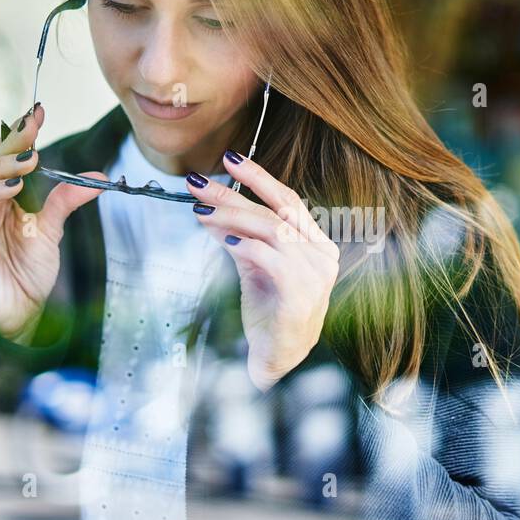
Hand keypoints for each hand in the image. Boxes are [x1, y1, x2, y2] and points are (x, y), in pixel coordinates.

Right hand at [0, 102, 107, 341]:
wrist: (21, 314)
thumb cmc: (27, 273)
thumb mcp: (52, 230)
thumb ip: (66, 200)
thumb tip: (96, 177)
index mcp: (2, 196)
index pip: (7, 155)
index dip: (21, 132)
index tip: (39, 110)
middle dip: (12, 140)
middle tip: (34, 126)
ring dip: (2, 166)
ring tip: (29, 162)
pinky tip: (12, 188)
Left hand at [186, 150, 339, 391]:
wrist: (278, 362)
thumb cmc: (270, 315)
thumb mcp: (253, 268)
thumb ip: (240, 238)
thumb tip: (210, 209)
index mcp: (316, 246)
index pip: (288, 201)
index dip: (259, 178)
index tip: (229, 158)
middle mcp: (322, 257)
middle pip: (277, 212)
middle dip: (234, 192)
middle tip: (197, 183)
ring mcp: (315, 278)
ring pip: (272, 231)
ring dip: (231, 216)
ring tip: (199, 210)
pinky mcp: (300, 298)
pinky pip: (271, 259)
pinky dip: (245, 245)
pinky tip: (222, 237)